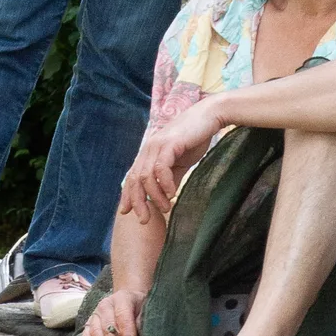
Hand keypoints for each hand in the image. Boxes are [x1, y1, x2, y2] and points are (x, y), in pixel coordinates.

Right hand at [81, 287, 143, 335]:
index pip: (122, 314)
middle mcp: (105, 305)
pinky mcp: (88, 325)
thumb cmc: (140, 309)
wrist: (129, 302)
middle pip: (107, 327)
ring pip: (95, 334)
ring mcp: (94, 315)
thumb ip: (142, 321)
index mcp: (121, 298)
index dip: (126, 329)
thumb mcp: (146, 311)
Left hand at [121, 100, 224, 215]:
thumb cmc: (194, 138)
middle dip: (137, 201)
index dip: (127, 195)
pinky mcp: (169, 144)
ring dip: (154, 196)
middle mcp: (148, 149)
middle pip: (135, 179)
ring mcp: (157, 145)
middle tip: (144, 219)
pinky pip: (161, 167)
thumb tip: (165, 196)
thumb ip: (170, 178)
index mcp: (148, 153)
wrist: (208, 117)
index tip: (126, 212)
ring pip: (146, 176)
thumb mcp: (180, 163)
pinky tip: (172, 193)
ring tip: (165, 207)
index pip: (132, 177)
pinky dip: (165, 183)